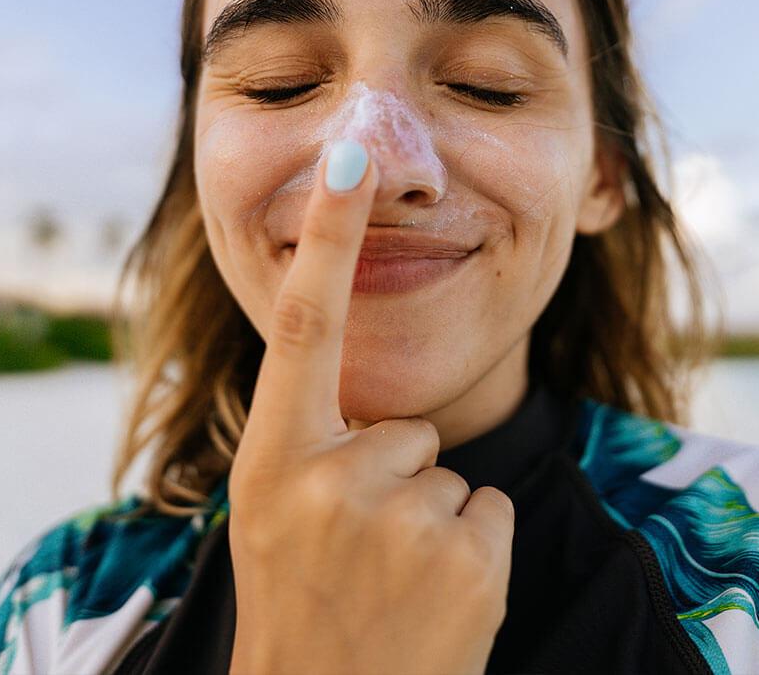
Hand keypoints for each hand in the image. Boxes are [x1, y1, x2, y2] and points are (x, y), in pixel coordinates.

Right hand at [227, 139, 514, 674]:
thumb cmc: (301, 602)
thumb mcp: (270, 514)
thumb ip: (309, 438)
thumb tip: (357, 381)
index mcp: (273, 458)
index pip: (303, 326)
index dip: (326, 236)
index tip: (349, 155)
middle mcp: (327, 479)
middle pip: (408, 425)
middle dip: (398, 477)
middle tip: (360, 552)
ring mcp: (400, 519)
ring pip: (450, 470)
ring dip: (432, 519)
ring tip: (391, 580)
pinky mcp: (468, 555)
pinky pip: (488, 508)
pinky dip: (472, 548)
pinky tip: (431, 597)